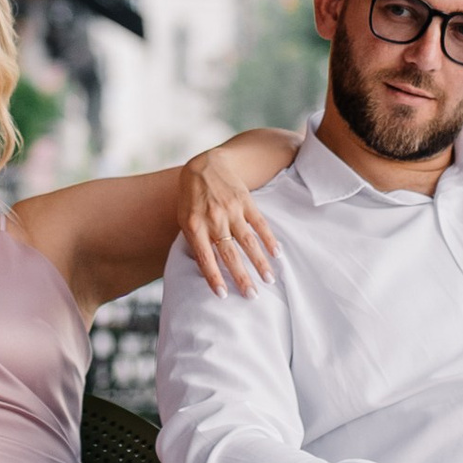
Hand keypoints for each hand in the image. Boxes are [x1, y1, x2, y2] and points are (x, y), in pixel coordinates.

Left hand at [176, 145, 282, 295]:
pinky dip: (269, 238)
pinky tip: (277, 253)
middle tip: (252, 296)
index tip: (224, 296)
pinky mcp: (245, 201)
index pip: (205, 258)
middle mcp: (213, 220)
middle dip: (241, 276)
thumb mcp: (185, 219)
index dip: (214, 277)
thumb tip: (209, 267)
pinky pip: (260, 223)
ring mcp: (231, 210)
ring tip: (269, 279)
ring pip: (248, 241)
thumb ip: (196, 241)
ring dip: (259, 262)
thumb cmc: (191, 198)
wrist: (204, 166)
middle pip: (229, 254)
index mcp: (195, 226)